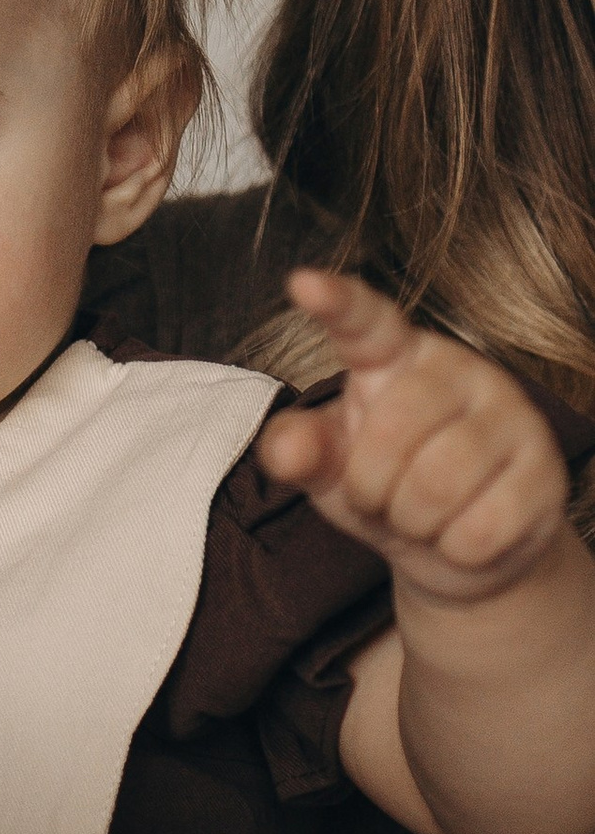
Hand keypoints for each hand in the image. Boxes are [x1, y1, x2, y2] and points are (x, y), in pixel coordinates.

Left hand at [259, 271, 571, 605]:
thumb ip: (303, 452)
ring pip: (437, 485)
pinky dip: (456, 549)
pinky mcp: (546, 471)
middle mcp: (462, 371)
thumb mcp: (333, 470)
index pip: (368, 324)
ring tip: (422, 514)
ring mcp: (513, 416)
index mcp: (399, 359)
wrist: (460, 548)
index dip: (339, 304)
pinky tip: (463, 533)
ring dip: (413, 522)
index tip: (303, 284)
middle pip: (394, 431)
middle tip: (383, 496)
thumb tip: (286, 448)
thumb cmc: (388, 489)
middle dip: (371, 486)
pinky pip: (479, 530)